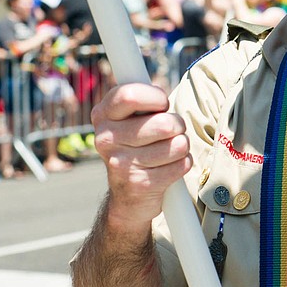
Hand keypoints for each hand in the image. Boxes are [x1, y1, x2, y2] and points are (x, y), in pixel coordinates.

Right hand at [91, 82, 191, 226]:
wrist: (129, 195)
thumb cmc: (136, 144)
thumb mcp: (129, 118)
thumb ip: (141, 98)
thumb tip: (160, 91)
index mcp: (102, 115)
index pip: (130, 95)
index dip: (156, 97)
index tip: (162, 103)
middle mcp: (105, 139)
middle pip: (163, 123)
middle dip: (178, 124)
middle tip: (172, 129)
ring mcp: (121, 164)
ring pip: (177, 144)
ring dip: (183, 145)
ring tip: (171, 148)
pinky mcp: (140, 184)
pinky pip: (181, 165)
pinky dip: (184, 163)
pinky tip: (171, 165)